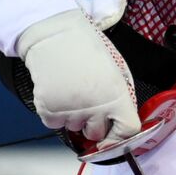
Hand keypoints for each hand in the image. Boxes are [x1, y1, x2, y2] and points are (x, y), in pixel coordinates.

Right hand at [18, 9, 140, 145]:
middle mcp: (94, 107)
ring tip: (73, 92)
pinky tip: (59, 93)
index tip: (115, 136)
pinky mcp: (48, 110)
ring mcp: (70, 111)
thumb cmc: (87, 50)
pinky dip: (56, 114)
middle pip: (97, 134)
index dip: (121, 136)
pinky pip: (55, 125)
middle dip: (95, 125)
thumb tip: (119, 120)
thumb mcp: (116, 71)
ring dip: (75, 117)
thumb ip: (120, 97)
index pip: (127, 130)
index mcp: (117, 95)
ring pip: (75, 129)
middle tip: (90, 105)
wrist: (56, 38)